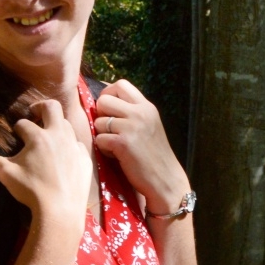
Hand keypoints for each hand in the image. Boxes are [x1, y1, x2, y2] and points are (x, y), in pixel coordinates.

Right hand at [0, 99, 91, 224]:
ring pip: (67, 125)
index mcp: (38, 137)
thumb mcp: (5, 175)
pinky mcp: (85, 159)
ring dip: (56, 127)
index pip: (23, 123)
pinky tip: (63, 156)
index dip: (16, 128)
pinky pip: (77, 145)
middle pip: (52, 107)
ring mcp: (74, 146)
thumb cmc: (30, 191)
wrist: (59, 211)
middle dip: (40, 107)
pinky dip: (69, 146)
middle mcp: (58, 136)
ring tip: (49, 138)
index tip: (15, 135)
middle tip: (34, 115)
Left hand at [92, 79, 189, 212]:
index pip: (120, 84)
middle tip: (108, 130)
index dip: (108, 94)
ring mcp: (132, 127)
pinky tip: (117, 155)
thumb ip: (132, 113)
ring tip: (115, 145)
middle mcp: (140, 113)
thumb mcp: (148, 126)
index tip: (108, 110)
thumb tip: (104, 102)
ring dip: (102, 135)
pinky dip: (104, 149)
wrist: (165, 179)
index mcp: (147, 107)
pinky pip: (99, 139)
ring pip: (98, 121)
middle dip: (100, 115)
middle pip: (104, 100)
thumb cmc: (153, 155)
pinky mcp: (123, 143)